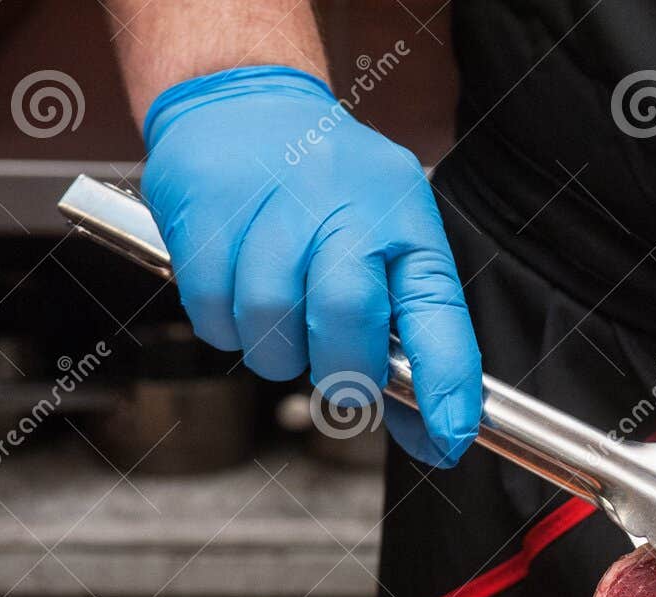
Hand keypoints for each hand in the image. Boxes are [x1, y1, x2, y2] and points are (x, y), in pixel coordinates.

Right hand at [140, 66, 480, 465]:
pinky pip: (211, 311)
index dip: (446, 382)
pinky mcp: (205, 211)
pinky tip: (237, 292)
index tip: (450, 435)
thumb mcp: (392, 241)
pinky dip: (225, 325)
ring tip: (283, 319)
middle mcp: (344, 207)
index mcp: (404, 221)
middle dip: (341, 370)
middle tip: (336, 370)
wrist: (244, 101)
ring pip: (269, 324)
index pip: (437, 309)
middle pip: (344, 318)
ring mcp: (271, 205)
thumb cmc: (332, 189)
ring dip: (276, 350)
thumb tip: (432, 433)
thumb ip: (412, 337)